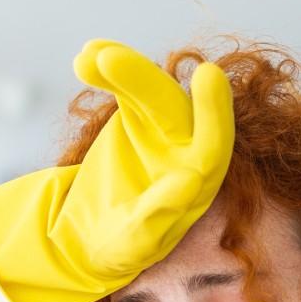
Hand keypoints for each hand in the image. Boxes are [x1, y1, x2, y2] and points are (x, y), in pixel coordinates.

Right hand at [0, 39, 233, 301]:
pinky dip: (105, 67)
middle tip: (111, 59)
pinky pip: (124, 83)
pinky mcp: (135, 112)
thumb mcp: (134, 242)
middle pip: (172, 107)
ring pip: (147, 88)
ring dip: (120, 68)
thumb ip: (159, 214)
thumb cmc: (119, 248)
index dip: (213, 112)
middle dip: (144, 80)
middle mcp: (186, 149)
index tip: (207, 74)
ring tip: (88, 57)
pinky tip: (88, 53)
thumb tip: (191, 181)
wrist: (88, 232)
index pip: (212, 145)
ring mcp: (161, 127)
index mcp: (197, 183)